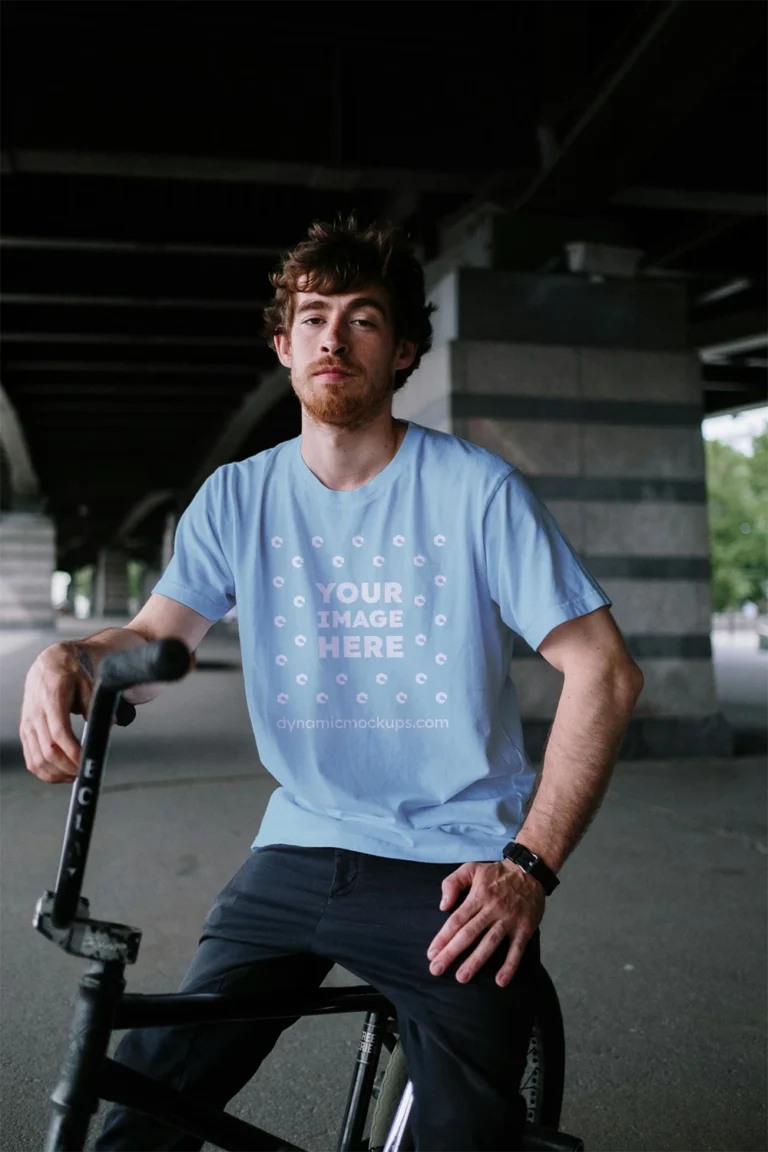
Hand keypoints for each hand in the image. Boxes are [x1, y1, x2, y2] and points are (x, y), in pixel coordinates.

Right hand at [20, 643, 92, 782]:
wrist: (49, 663)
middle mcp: (36, 713)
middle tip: (84, 771)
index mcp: (51, 699)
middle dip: (68, 766)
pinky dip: (44, 771)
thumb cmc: (69, 671)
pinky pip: (30, 758)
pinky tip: (59, 773)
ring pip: (36, 759)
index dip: (72, 752)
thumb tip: (108, 723)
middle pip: (48, 750)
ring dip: (56, 773)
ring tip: (74, 775)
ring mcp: (28, 724)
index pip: (59, 733)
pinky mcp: (26, 731)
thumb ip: (94, 704)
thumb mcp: (88, 680)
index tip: (85, 761)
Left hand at [426, 860, 544, 986]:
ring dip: (476, 961)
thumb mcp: (471, 868)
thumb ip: (452, 883)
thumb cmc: (496, 873)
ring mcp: (509, 920)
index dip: (443, 937)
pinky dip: (510, 965)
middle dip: (451, 953)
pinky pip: (517, 949)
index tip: (431, 953)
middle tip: (436, 969)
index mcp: (477, 896)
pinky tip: (500, 981)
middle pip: (469, 934)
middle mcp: (492, 909)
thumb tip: (443, 906)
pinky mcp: (525, 928)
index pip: (456, 920)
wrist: (530, 871)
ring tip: (461, 978)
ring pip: (490, 943)